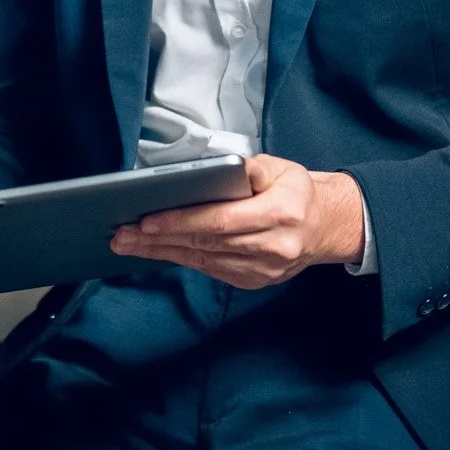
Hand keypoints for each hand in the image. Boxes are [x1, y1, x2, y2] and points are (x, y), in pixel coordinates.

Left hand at [108, 154, 365, 289]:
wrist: (327, 226)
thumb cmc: (298, 191)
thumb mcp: (280, 168)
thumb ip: (248, 169)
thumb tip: (210, 171)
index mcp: (281, 214)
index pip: (221, 221)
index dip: (182, 222)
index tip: (148, 220)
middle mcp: (273, 247)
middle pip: (206, 244)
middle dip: (160, 240)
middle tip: (122, 234)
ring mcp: (264, 270)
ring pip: (204, 261)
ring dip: (163, 253)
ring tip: (129, 243)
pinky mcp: (255, 281)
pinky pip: (211, 270)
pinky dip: (182, 259)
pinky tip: (157, 251)